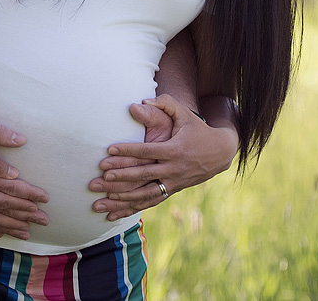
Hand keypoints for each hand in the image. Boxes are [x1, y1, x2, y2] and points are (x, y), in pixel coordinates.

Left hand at [89, 95, 237, 220]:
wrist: (218, 153)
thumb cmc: (197, 129)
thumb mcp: (185, 114)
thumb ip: (165, 103)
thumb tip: (139, 103)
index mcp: (175, 150)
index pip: (147, 152)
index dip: (128, 151)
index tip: (109, 150)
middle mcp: (173, 170)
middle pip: (143, 176)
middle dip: (120, 177)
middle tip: (99, 178)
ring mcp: (172, 183)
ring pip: (144, 195)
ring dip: (121, 199)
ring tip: (99, 201)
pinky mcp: (171, 192)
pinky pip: (148, 203)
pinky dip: (130, 209)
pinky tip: (112, 214)